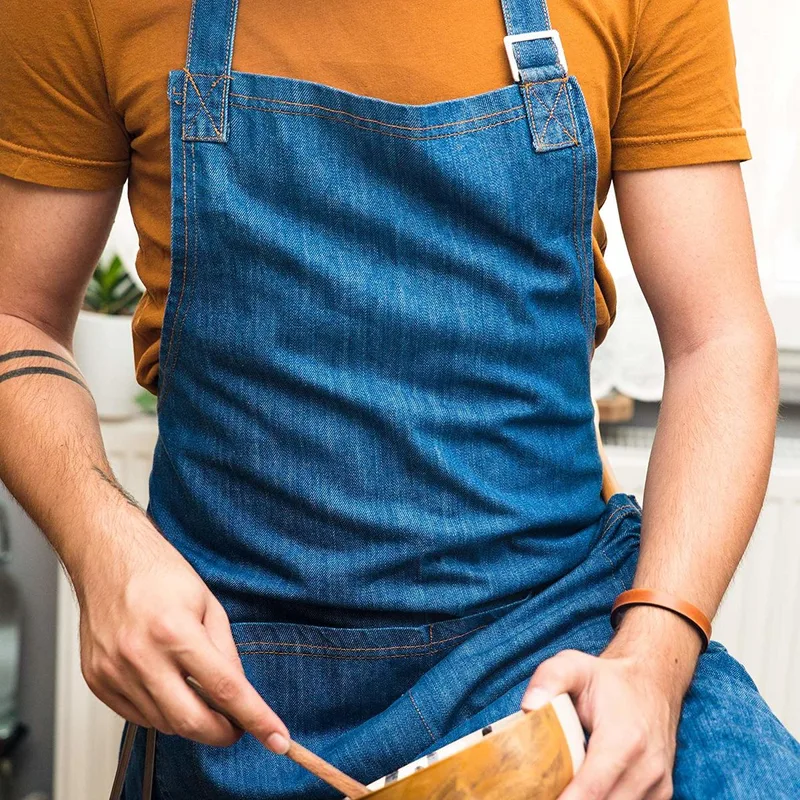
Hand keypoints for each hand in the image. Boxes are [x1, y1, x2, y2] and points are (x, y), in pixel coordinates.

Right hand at [74, 513, 289, 750]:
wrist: (108, 559)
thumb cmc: (158, 574)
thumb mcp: (208, 605)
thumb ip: (225, 652)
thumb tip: (238, 693)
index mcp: (176, 631)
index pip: (226, 689)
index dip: (256, 718)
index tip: (277, 738)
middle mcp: (141, 656)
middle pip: (191, 721)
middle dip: (223, 733)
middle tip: (238, 726)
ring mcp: (115, 672)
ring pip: (164, 724)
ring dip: (191, 721)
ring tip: (200, 694)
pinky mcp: (97, 681)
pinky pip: (137, 717)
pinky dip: (162, 713)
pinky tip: (170, 690)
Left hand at [521, 607, 701, 799]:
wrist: (653, 683)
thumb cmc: (607, 679)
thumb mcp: (573, 665)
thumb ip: (549, 679)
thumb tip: (529, 707)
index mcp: (624, 741)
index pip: (591, 791)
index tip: (541, 796)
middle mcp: (647, 769)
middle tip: (542, 789)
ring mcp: (658, 786)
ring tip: (560, 787)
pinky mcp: (661, 794)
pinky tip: (584, 789)